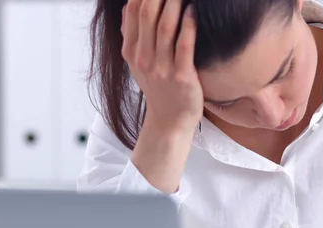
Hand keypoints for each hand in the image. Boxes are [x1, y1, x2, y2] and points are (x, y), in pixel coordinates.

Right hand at [121, 0, 202, 133]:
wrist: (170, 120)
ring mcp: (162, 68)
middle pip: (147, 16)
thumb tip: (129, 6)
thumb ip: (132, 36)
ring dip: (173, 4)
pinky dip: (188, 26)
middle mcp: (144, 59)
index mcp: (132, 53)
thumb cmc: (158, 89)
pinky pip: (184, 46)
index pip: (133, 14)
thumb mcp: (138, 63)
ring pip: (165, 28)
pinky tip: (192, 10)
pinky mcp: (181, 77)